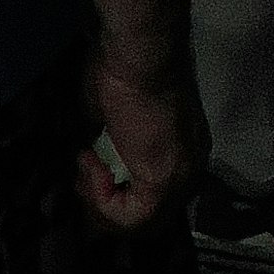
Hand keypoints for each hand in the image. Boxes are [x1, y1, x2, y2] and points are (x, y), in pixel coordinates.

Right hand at [78, 39, 200, 230]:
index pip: (154, 194)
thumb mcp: (117, 113)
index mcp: (186, 146)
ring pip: (140, 221)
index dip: (116, 190)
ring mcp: (181, 176)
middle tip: (83, 175)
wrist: (140, 52)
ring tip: (86, 167)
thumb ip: (114, 143)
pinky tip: (92, 167)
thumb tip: (95, 155)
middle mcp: (191, 165)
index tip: (90, 161)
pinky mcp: (163, 183)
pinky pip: (130, 217)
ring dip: (101, 201)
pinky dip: (103, 200)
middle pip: (149, 214)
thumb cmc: (126, 67)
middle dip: (107, 202)